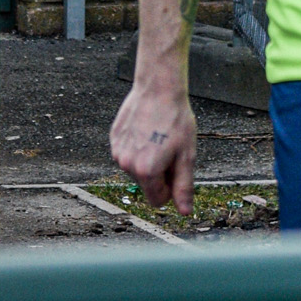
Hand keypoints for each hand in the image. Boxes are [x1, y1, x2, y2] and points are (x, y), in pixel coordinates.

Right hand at [110, 74, 197, 213]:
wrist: (158, 89)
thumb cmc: (176, 119)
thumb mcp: (187, 155)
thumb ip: (184, 186)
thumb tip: (184, 212)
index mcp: (146, 172)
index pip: (158, 200)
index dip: (172, 189)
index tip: (179, 171)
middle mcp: (126, 165)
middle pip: (147, 184)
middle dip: (160, 174)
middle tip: (172, 149)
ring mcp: (117, 152)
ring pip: (136, 169)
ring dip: (149, 160)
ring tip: (160, 138)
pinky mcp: (113, 140)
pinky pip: (128, 154)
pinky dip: (139, 148)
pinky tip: (148, 131)